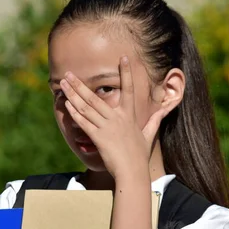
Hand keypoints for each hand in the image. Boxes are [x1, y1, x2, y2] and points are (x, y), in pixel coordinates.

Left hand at [60, 56, 168, 178]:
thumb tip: (165, 110)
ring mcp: (107, 127)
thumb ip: (155, 120)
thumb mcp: (149, 135)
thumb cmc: (139, 155)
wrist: (132, 171)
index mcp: (129, 116)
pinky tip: (67, 104)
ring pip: (87, 107)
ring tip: (63, 84)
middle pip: (96, 97)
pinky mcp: (99, 138)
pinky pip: (84, 122)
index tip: (123, 57)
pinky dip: (74, 113)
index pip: (129, 89)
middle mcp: (117, 118)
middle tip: (69, 73)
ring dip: (73, 95)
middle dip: (80, 84)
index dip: (126, 73)